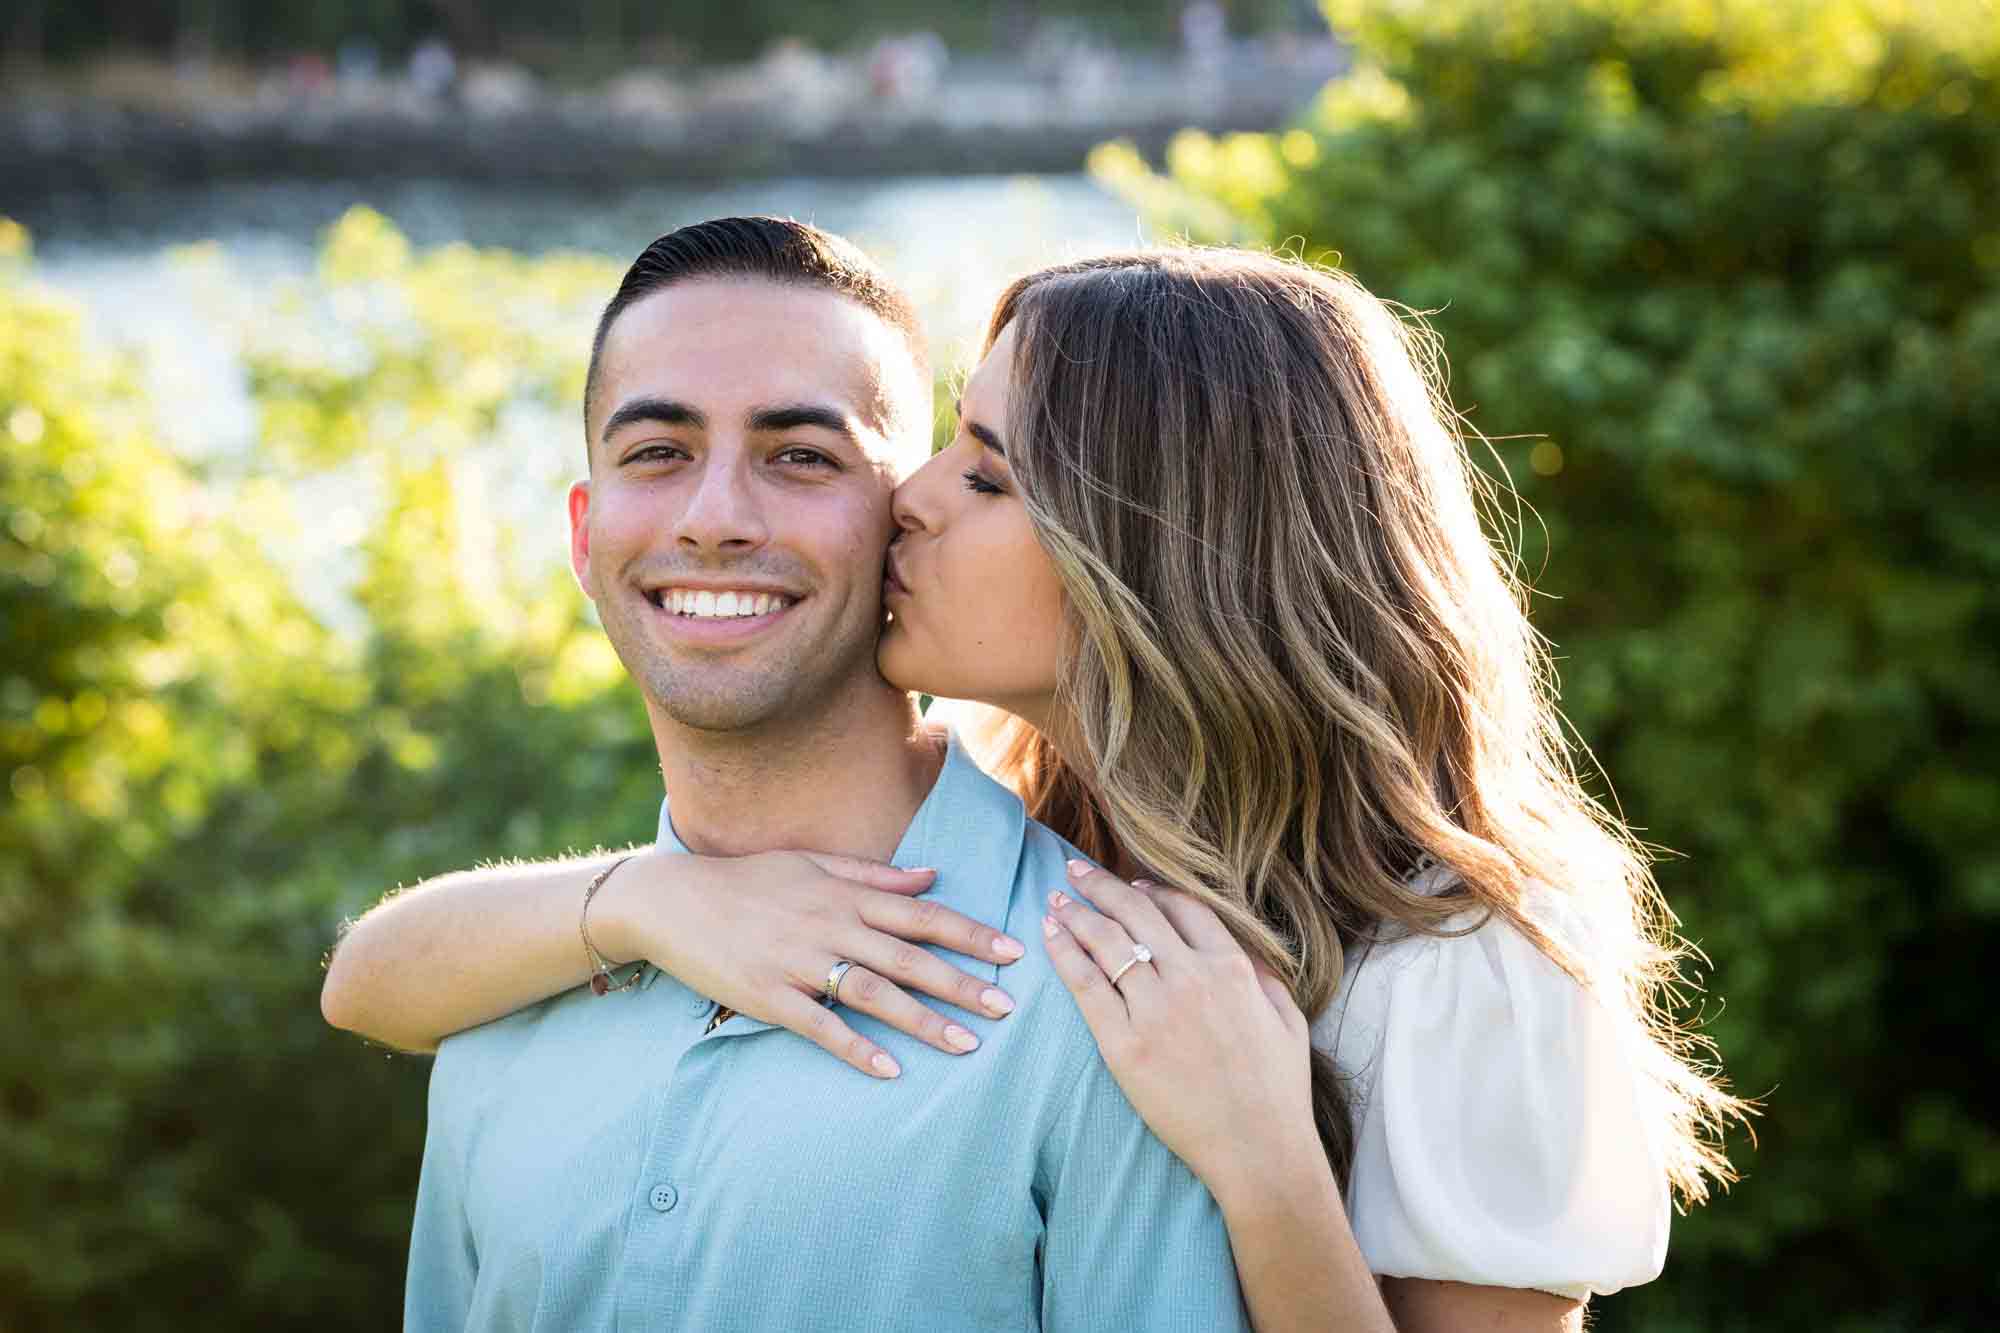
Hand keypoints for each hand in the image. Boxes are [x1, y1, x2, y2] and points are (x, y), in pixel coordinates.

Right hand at [599, 849, 1024, 1079]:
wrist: (674, 901)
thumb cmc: (749, 880)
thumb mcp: (812, 864)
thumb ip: (873, 873)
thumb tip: (932, 877)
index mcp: (846, 894)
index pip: (922, 914)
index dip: (970, 933)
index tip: (1013, 950)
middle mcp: (830, 926)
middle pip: (909, 957)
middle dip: (962, 982)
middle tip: (1007, 1006)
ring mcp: (800, 963)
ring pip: (874, 994)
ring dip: (923, 1021)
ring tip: (966, 1044)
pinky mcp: (770, 996)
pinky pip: (821, 1027)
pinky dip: (856, 1048)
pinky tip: (889, 1070)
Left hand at [1043, 859, 1316, 1195]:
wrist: (1258, 1150)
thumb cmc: (1278, 1092)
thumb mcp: (1287, 1020)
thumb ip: (1264, 978)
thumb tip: (1243, 955)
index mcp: (1231, 968)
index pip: (1184, 909)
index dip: (1153, 890)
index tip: (1133, 885)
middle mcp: (1191, 978)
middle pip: (1137, 914)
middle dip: (1101, 885)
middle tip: (1075, 869)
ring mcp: (1155, 1010)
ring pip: (1107, 943)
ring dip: (1077, 912)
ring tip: (1055, 897)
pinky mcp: (1125, 1046)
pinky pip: (1086, 987)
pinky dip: (1065, 954)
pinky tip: (1050, 935)